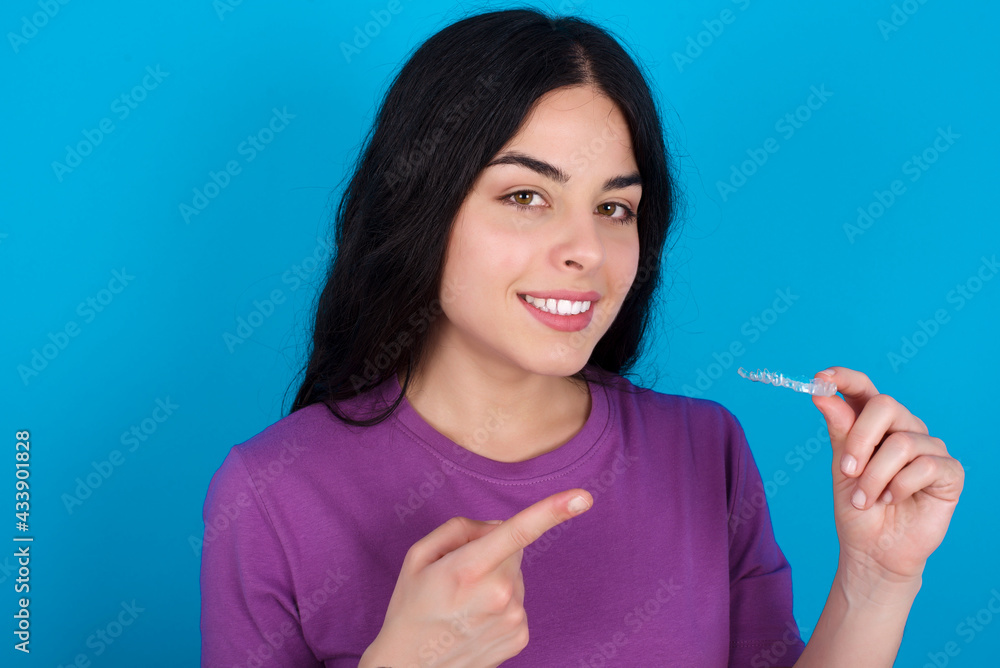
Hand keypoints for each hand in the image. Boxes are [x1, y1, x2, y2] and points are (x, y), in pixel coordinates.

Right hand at [360, 489, 592, 667]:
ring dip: (495, 582)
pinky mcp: (521, 636)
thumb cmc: (411, 608)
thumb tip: (497, 528)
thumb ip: (460, 529)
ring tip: (463, 606)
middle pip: (513, 550)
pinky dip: (500, 606)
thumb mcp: (419, 557)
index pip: (517, 532)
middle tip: (458, 579)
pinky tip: (475, 621)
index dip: (552, 511)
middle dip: (492, 554)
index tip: (583, 498)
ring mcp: (513, 618)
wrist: (408, 667)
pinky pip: (517, 602)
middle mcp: (498, 594)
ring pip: (515, 577)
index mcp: (468, 569)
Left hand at [811, 367, 963, 587]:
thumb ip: (839, 430)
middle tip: (846, 470)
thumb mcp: (841, 467)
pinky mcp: (949, 472)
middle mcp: (904, 429)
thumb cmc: (857, 508)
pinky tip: (893, 500)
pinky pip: (924, 466)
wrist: (874, 550)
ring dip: (875, 476)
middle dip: (860, 439)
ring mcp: (930, 448)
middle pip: (886, 405)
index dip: (844, 378)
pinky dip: (900, 487)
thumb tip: (823, 394)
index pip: (864, 389)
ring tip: (866, 500)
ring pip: (902, 443)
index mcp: (874, 424)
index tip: (821, 380)